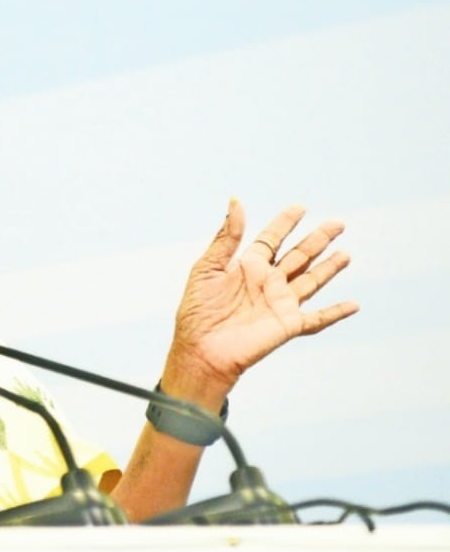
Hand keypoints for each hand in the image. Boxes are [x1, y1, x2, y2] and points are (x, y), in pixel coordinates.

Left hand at [167, 199, 356, 396]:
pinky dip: (336, 312)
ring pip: (311, 280)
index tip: (300, 207)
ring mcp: (280, 303)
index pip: (272, 239)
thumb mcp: (208, 267)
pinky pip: (318, 318)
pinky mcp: (288, 325)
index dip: (285, 223)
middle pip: (298, 256)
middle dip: (317, 239)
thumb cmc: (197, 311)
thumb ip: (226, 236)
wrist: (201, 350)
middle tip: (338, 223)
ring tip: (346, 254)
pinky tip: (353, 305)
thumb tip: (235, 201)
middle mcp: (267, 282)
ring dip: (330, 267)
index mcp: (247, 267)